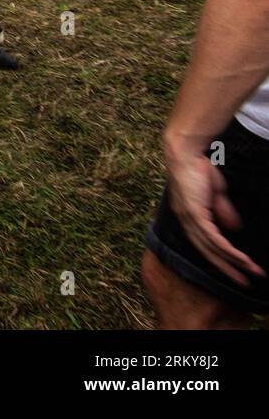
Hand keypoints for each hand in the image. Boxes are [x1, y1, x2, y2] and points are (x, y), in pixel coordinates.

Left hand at [165, 140, 265, 285]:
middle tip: (244, 283)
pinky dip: (227, 250)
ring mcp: (190, 219)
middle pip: (208, 253)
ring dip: (233, 262)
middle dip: (227, 269)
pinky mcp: (194, 213)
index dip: (221, 259)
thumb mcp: (215, 194)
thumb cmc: (199, 169)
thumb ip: (221, 210)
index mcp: (190, 218)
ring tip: (251, 272)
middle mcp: (187, 222)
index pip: (206, 245)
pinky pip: (212, 238)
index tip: (238, 270)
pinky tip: (240, 259)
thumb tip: (233, 228)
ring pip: (213, 248)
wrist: (186, 154)